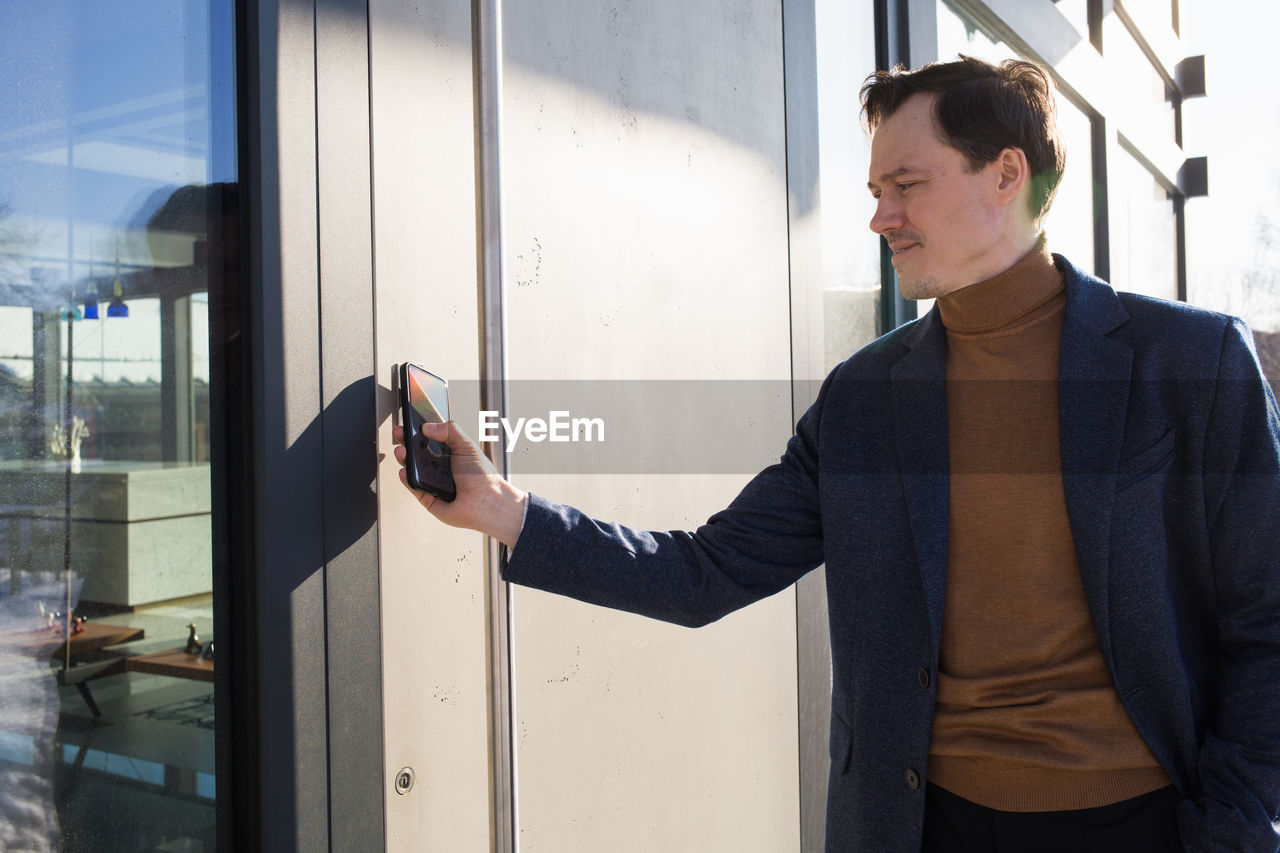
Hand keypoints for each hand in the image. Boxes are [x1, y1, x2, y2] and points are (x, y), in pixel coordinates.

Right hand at [392, 421, 526, 547]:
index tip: (409, 422)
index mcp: (450, 454)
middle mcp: (440, 467)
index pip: (430, 439)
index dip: (419, 431)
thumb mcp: (467, 446)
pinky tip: (404, 470)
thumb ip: (449, 430)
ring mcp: (432, 482)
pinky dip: (406, 479)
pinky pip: (413, 487)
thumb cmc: (483, 477)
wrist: (486, 502)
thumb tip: (428, 426)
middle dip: (407, 442)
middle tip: (400, 433)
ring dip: (404, 458)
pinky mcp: (427, 497)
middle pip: (417, 452)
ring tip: (401, 450)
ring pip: (412, 468)